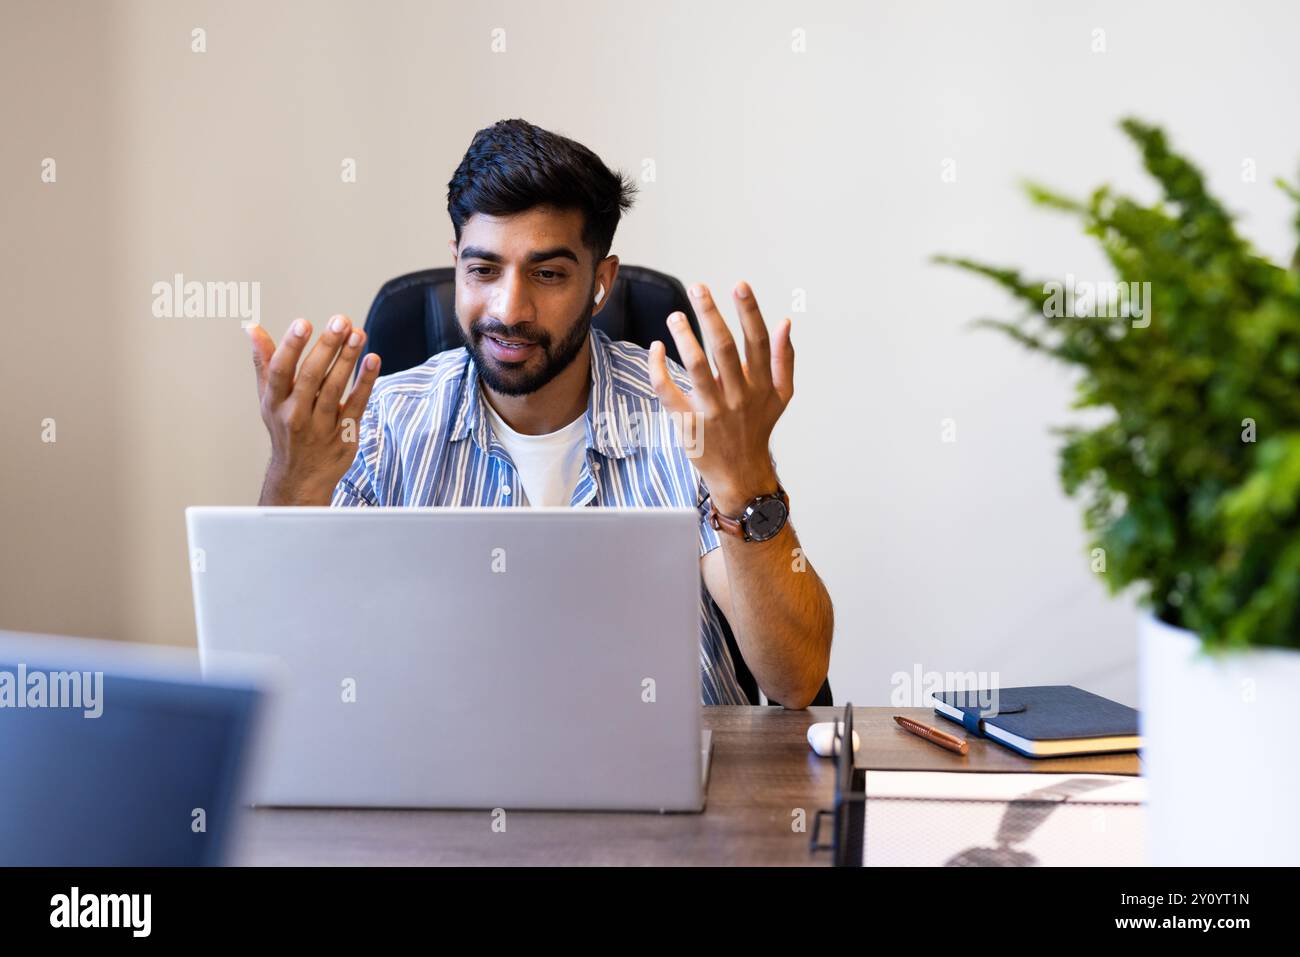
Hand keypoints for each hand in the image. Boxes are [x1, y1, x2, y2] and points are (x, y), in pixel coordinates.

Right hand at [248, 315, 381, 505]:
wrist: (300, 477)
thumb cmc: (285, 429)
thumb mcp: (269, 399)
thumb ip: (264, 362)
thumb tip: (252, 328)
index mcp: (274, 402)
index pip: (280, 371)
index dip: (290, 346)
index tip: (303, 323)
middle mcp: (295, 414)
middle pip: (311, 377)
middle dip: (327, 347)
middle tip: (341, 321)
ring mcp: (321, 425)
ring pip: (335, 389)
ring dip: (348, 359)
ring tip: (358, 334)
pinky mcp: (344, 432)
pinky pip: (357, 404)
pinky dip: (365, 382)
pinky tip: (373, 360)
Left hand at [648, 281, 793, 514]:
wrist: (741, 474)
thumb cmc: (757, 428)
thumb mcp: (781, 395)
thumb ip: (784, 358)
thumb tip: (784, 323)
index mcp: (762, 385)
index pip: (757, 342)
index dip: (749, 312)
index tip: (739, 286)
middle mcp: (739, 396)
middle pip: (725, 350)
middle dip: (712, 316)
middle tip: (698, 288)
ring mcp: (713, 411)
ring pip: (697, 368)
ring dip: (684, 338)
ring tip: (675, 315)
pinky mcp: (689, 424)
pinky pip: (669, 393)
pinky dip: (659, 370)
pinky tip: (656, 348)